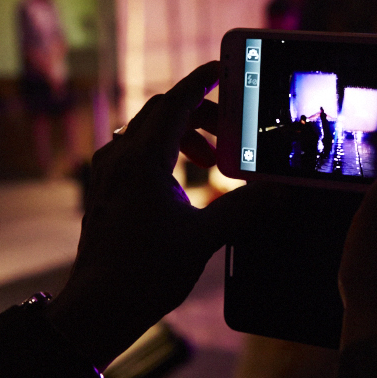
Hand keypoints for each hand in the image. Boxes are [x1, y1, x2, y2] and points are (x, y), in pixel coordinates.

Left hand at [46, 61, 246, 369]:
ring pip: (145, 132)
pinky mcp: (103, 191)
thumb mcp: (204, 238)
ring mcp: (106, 174)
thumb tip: (278, 192)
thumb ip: (244, 208)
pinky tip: (179, 182)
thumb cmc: (145, 273)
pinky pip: (133, 153)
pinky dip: (161, 152)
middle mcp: (119, 158)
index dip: (201, 82)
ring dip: (180, 135)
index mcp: (144, 160)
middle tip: (228, 134)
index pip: (176, 103)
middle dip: (198, 114)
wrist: (98, 308)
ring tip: (209, 162)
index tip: (222, 69)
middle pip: (161, 113)